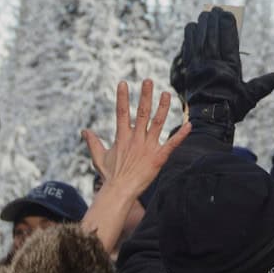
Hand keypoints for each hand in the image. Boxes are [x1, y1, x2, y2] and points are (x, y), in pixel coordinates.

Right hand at [82, 80, 190, 252]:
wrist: (119, 191)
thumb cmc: (110, 176)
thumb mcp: (99, 157)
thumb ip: (93, 142)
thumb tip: (84, 131)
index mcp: (122, 137)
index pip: (121, 112)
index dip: (122, 97)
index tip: (123, 83)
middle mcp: (135, 139)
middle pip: (141, 113)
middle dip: (145, 96)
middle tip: (148, 81)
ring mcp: (148, 147)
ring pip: (157, 123)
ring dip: (163, 108)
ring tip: (167, 94)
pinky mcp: (158, 158)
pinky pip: (172, 144)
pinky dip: (181, 135)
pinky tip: (189, 125)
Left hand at [171, 8, 273, 137]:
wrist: (210, 119)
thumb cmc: (232, 107)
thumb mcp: (251, 95)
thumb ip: (266, 83)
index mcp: (230, 66)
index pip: (229, 38)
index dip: (228, 23)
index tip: (226, 13)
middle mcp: (214, 63)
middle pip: (213, 34)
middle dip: (214, 19)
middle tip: (215, 10)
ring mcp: (200, 65)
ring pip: (199, 37)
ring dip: (202, 24)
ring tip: (204, 15)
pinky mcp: (189, 69)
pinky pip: (188, 46)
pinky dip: (190, 35)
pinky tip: (192, 27)